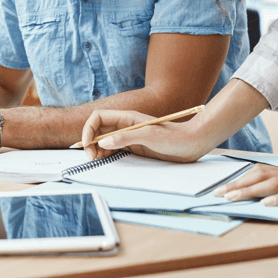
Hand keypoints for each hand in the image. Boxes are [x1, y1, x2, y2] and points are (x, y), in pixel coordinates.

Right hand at [82, 109, 209, 161]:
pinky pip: (113, 149)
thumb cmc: (173, 137)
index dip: (88, 129)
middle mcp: (125, 125)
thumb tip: (102, 143)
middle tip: (91, 157)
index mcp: (127, 117)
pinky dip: (105, 155)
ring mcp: (129, 136)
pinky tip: (105, 161)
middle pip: (98, 129)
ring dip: (96, 149)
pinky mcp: (134, 147)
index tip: (86, 145)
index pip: (98, 118)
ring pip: (103, 140)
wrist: (191, 144)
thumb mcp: (148, 136)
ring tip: (96, 161)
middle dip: (89, 142)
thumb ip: (125, 138)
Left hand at [210, 160, 277, 209]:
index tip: (222, 187)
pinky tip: (267, 203)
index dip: (239, 178)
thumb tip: (274, 185)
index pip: (261, 171)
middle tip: (218, 194)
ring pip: (274, 184)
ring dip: (251, 191)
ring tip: (233, 198)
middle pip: (261, 175)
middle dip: (237, 185)